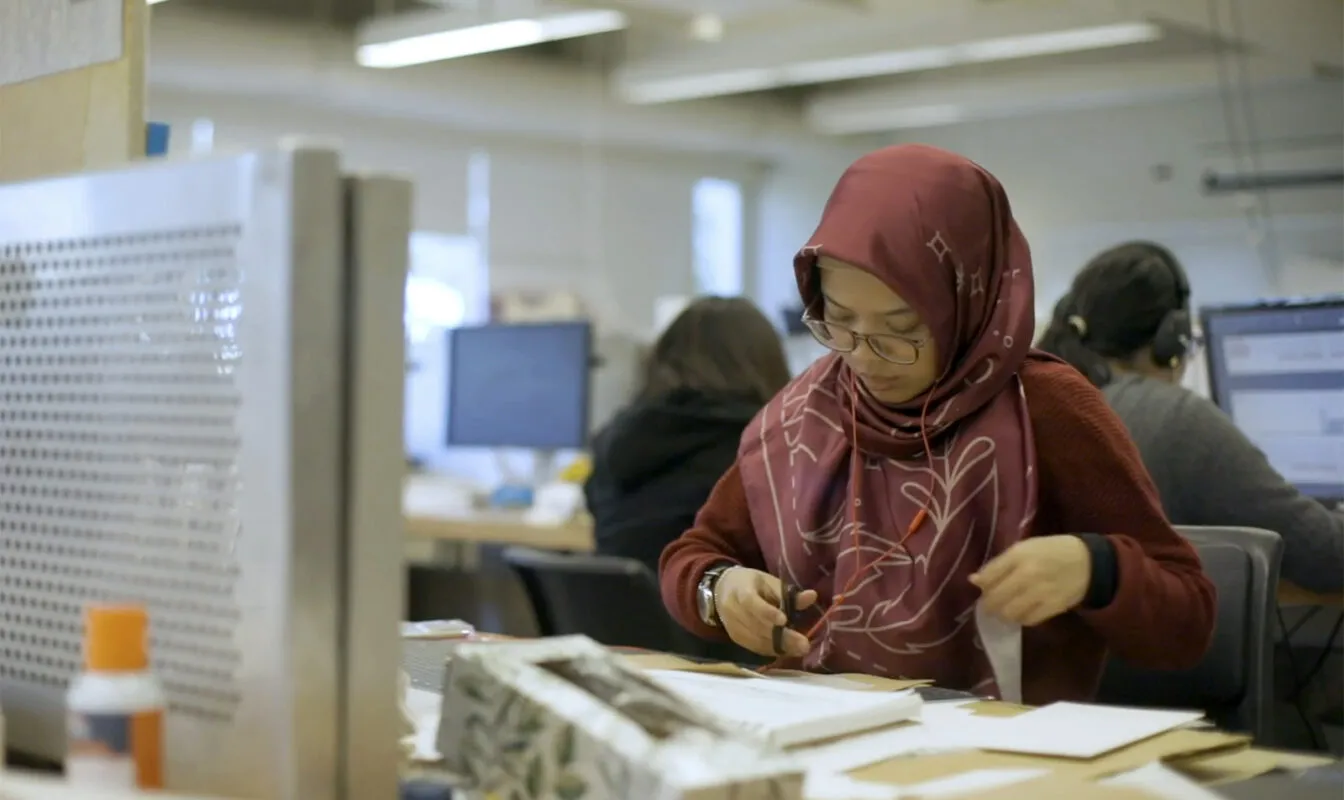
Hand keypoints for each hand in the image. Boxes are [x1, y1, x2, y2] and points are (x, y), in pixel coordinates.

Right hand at [715, 567, 816, 657]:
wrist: (723, 590)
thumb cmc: (752, 584)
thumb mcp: (769, 582)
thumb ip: (789, 594)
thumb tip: (813, 596)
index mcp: (740, 590)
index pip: (751, 602)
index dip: (767, 612)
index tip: (784, 620)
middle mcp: (732, 609)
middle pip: (756, 626)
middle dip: (781, 637)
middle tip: (803, 645)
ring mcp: (732, 626)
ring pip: (756, 640)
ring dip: (779, 646)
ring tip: (799, 649)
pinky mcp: (735, 638)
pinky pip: (754, 647)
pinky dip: (771, 650)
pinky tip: (786, 650)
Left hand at [970, 535, 1091, 625]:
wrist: (1089, 561)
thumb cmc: (1051, 551)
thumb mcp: (1024, 548)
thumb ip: (999, 564)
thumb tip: (974, 580)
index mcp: (1018, 554)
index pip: (988, 576)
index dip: (981, 587)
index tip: (983, 590)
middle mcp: (1028, 573)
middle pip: (995, 598)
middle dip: (989, 605)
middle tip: (991, 605)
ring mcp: (1041, 591)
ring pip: (1009, 612)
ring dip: (1004, 614)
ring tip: (1007, 609)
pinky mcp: (1054, 606)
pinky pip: (1028, 620)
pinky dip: (1022, 619)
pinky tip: (1023, 612)